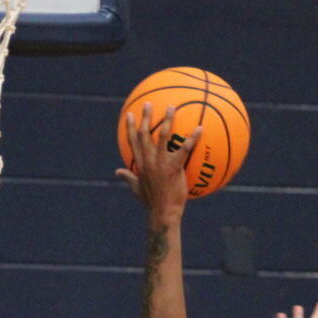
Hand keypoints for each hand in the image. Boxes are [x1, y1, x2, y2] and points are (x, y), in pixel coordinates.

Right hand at [116, 103, 199, 218]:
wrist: (162, 213)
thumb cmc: (151, 203)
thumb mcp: (136, 189)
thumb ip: (128, 177)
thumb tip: (117, 171)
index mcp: (140, 164)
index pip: (132, 141)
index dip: (131, 127)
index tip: (131, 114)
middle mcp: (148, 160)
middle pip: (144, 134)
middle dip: (146, 117)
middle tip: (149, 103)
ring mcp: (160, 163)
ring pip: (162, 136)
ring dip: (167, 120)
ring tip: (172, 107)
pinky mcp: (174, 167)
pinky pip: (185, 149)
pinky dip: (192, 138)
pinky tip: (200, 128)